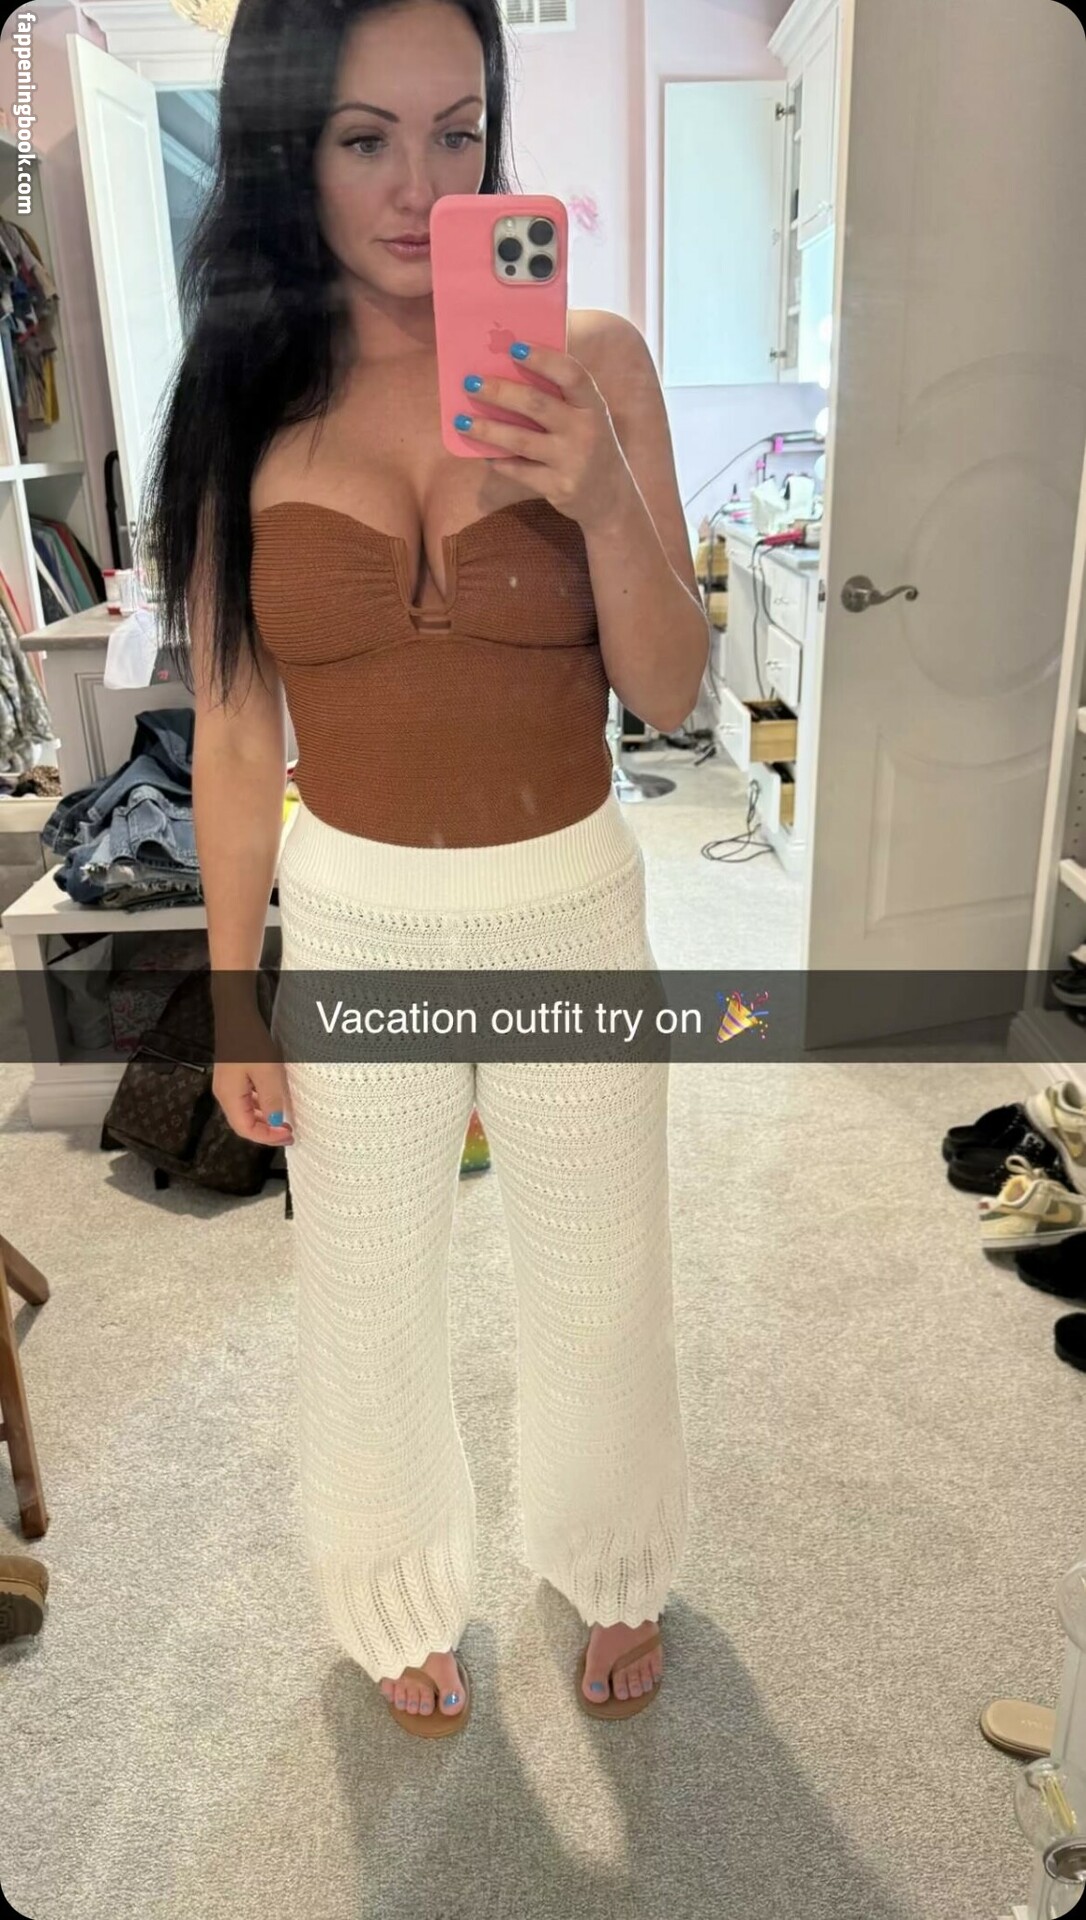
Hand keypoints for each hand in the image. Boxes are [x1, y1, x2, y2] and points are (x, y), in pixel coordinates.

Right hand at [212, 1005, 293, 1145]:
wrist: (237, 1016)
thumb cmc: (250, 1042)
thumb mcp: (267, 1072)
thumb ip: (272, 1100)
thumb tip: (277, 1123)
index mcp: (229, 1097)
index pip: (245, 1129)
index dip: (267, 1137)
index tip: (288, 1135)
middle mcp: (225, 1095)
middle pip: (244, 1123)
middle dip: (267, 1131)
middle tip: (290, 1132)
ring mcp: (228, 1086)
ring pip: (246, 1112)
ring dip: (265, 1120)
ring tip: (285, 1122)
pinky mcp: (234, 1077)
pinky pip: (247, 1100)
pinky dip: (262, 1107)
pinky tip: (275, 1103)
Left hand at [455, 341, 633, 534]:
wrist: (612, 499)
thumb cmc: (591, 446)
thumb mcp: (588, 418)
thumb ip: (561, 398)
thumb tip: (510, 371)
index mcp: (593, 405)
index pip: (571, 374)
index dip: (543, 358)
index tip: (514, 346)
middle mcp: (585, 430)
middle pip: (536, 404)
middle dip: (499, 392)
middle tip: (470, 382)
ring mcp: (572, 460)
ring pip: (521, 440)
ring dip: (487, 429)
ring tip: (461, 420)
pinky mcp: (559, 487)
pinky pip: (520, 471)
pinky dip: (499, 460)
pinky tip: (483, 451)